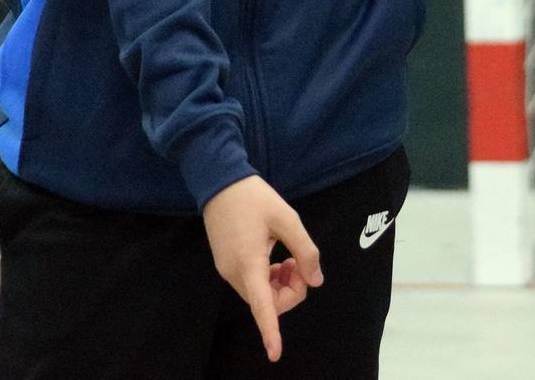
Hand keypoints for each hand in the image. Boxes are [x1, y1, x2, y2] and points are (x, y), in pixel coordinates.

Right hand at [200, 175, 322, 362]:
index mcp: (249, 263)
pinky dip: (268, 279)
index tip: (275, 353)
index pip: (261, 306)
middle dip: (291, 291)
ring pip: (260, 294)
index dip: (270, 331)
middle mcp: (234, 273)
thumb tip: (315, 280)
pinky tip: (276, 258)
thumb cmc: (254, 197)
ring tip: (289, 258)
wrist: (219, 181)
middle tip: (300, 264)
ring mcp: (226, 269)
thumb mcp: (287, 218)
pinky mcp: (225, 263)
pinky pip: (251, 283)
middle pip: (267, 302)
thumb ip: (305, 251)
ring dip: (280, 285)